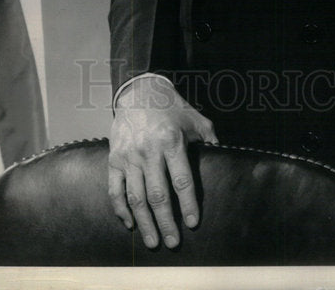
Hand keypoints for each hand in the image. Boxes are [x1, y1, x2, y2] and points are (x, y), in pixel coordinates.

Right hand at [108, 75, 217, 248]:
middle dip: (167, 222)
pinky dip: (121, 210)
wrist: (137, 91)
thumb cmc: (169, 106)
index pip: (181, 180)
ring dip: (145, 223)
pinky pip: (115, 190)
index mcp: (171, 141)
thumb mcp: (193, 117)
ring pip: (136, 198)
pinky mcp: (114, 159)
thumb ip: (208, 136)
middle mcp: (148, 151)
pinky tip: (130, 224)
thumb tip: (220, 154)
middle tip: (174, 243)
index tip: (193, 223)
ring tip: (154, 242)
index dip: (188, 204)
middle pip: (158, 195)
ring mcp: (129, 157)